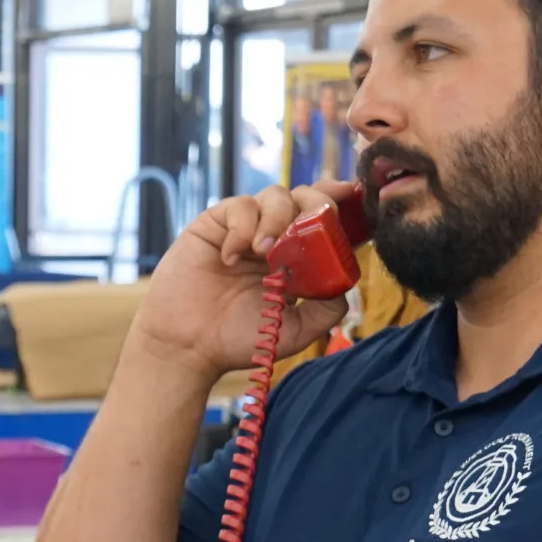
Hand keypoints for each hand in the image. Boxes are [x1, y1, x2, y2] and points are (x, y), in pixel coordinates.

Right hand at [131, 184, 355, 378]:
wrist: (188, 346)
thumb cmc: (237, 341)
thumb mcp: (294, 331)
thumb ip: (326, 308)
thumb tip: (345, 279)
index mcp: (296, 259)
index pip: (325, 221)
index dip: (340, 204)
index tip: (352, 197)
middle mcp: (274, 238)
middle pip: (305, 197)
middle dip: (316, 203)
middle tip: (310, 226)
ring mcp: (245, 229)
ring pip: (275, 195)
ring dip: (278, 218)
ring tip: (264, 252)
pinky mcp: (215, 224)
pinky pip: (239, 206)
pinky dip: (242, 228)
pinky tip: (232, 258)